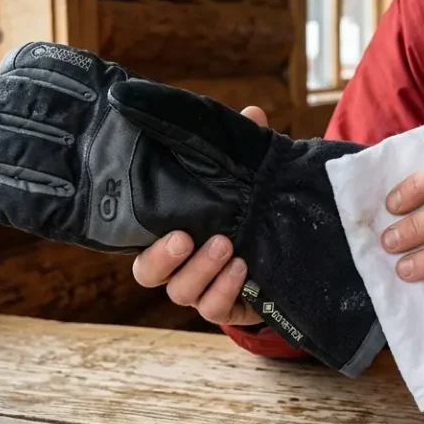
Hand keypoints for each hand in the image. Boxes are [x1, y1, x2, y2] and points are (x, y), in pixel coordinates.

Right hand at [131, 105, 268, 327]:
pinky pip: (214, 309)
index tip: (154, 216)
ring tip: (228, 246)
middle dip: (163, 257)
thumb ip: (246, 148)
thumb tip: (251, 114)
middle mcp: (180, 265)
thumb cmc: (251, 213)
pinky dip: (225, 290)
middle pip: (148, 273)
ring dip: (202, 271)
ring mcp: (201, 290)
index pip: (138, 236)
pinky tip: (243, 267)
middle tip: (186, 238)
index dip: (137, 231)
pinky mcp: (226, 307)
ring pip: (182, 293)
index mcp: (173, 232)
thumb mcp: (250, 179)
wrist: (286, 256)